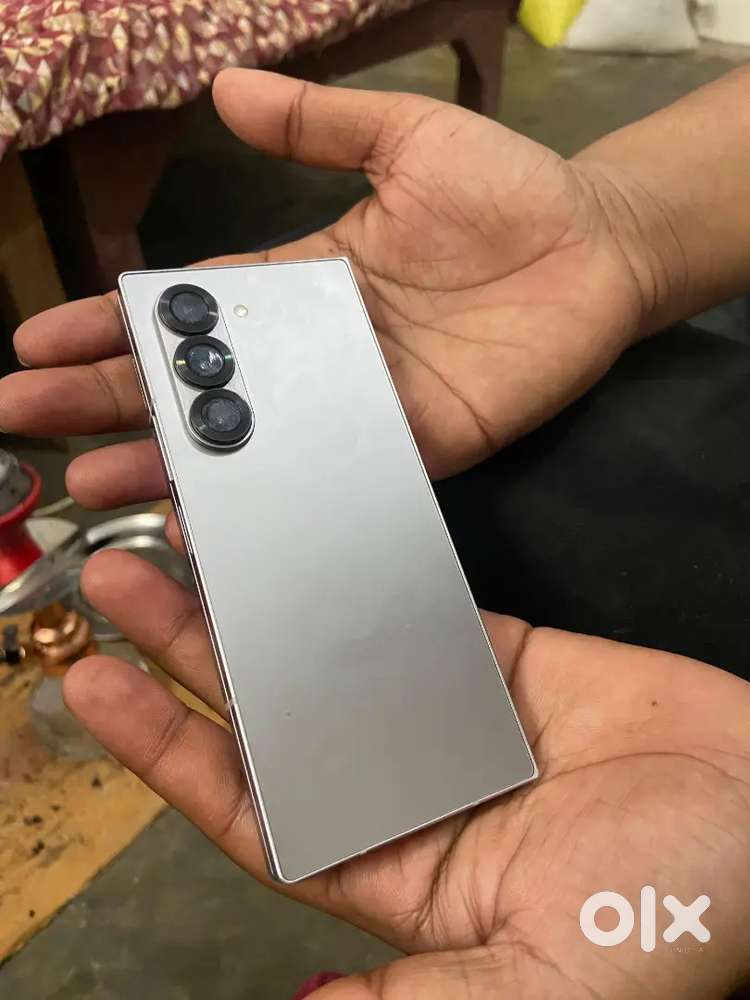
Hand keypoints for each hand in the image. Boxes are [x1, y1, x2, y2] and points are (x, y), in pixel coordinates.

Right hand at [1, 68, 662, 496]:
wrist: (597, 249)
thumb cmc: (507, 194)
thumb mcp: (406, 142)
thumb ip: (320, 126)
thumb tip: (222, 87)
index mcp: (303, 283)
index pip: (190, 307)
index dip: (115, 323)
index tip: (38, 338)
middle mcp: (316, 356)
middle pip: (198, 382)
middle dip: (110, 398)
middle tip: (26, 419)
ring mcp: (359, 408)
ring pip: (250, 443)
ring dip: (170, 464)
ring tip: (91, 483)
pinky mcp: (412, 446)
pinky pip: (330, 480)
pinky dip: (272, 501)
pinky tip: (210, 522)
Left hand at [66, 549, 749, 998]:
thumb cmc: (677, 915)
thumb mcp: (544, 986)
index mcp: (400, 877)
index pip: (252, 810)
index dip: (168, 750)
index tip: (96, 684)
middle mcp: (406, 792)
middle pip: (269, 715)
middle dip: (186, 653)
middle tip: (114, 581)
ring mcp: (447, 716)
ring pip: (325, 652)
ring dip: (253, 602)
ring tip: (181, 541)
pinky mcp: (496, 657)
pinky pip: (406, 607)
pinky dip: (351, 572)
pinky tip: (299, 540)